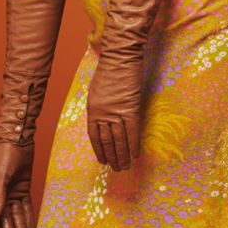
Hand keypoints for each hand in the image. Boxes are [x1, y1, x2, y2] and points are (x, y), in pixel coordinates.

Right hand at [0, 140, 36, 227]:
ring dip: (19, 227)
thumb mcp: (0, 176)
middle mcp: (1, 194)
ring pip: (16, 213)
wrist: (18, 140)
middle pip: (5, 217)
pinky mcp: (24, 187)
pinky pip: (26, 205)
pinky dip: (28, 216)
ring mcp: (13, 191)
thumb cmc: (5, 157)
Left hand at [85, 52, 142, 171]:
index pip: (94, 136)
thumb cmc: (108, 72)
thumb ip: (99, 108)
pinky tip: (135, 155)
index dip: (99, 150)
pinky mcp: (131, 109)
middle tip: (116, 169)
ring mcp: (117, 112)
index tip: (103, 161)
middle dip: (112, 156)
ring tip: (125, 167)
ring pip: (119, 140)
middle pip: (107, 141)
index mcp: (93, 110)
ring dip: (122, 155)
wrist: (120, 58)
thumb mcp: (96, 91)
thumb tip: (103, 121)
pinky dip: (133, 145)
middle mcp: (103, 114)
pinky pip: (133, 131)